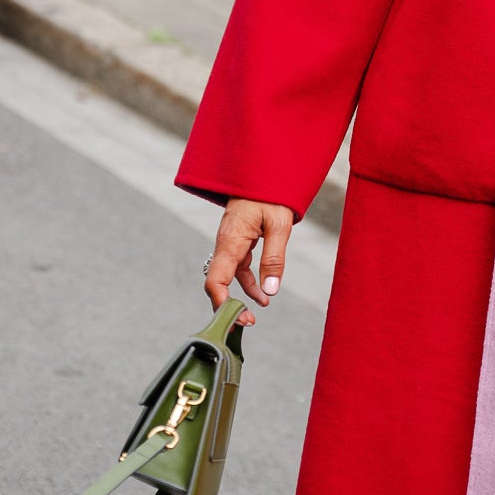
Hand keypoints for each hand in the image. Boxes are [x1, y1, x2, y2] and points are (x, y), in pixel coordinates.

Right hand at [204, 199, 294, 326]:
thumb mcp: (279, 225)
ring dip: (240, 296)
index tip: (237, 318)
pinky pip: (238, 267)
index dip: (222, 303)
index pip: (216, 280)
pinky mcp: (238, 240)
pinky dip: (248, 282)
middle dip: (228, 305)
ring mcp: (230, 242)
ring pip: (228, 276)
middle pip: (218, 282)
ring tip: (257, 312)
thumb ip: (275, 258)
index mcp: (230, 240)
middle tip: (247, 323)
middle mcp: (225, 243)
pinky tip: (262, 294)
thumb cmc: (271, 194)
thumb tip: (271, 291)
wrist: (265, 171)